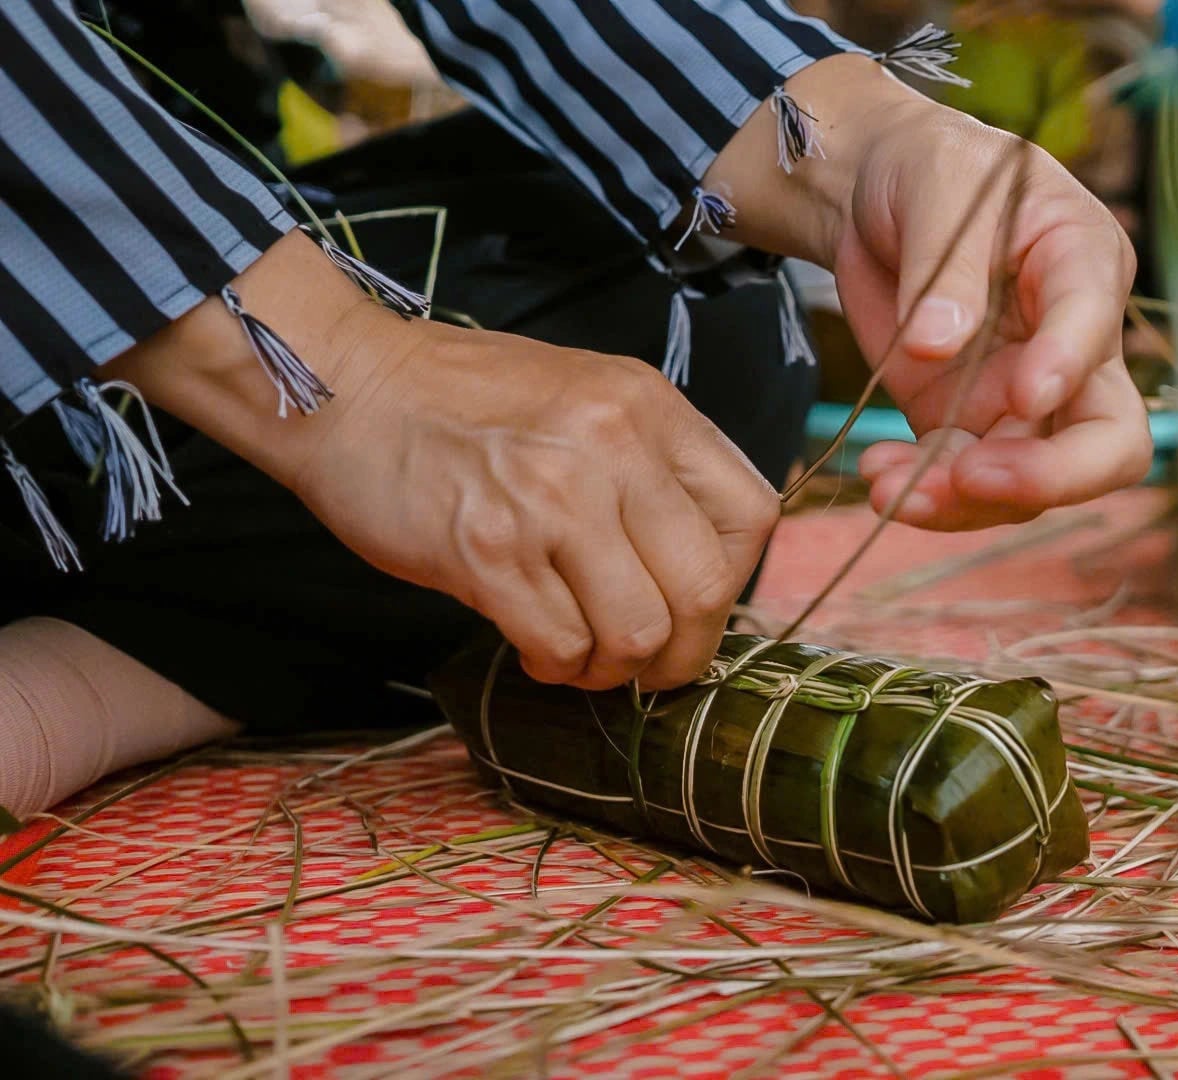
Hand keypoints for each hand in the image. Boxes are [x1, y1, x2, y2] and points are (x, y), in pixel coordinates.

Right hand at [108, 234, 777, 690]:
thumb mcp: (587, 393)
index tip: (696, 602)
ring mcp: (550, 501)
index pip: (750, 516)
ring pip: (638, 633)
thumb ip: (651, 463)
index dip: (733, 580)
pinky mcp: (487, 552)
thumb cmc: (464, 399)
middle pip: (705, 590)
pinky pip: (562, 647)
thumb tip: (700, 563)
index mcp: (648, 406)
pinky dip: (556, 665)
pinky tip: (534, 644)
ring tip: (582, 650)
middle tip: (647, 658)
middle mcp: (611, 448)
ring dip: (615, 666)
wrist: (344, 383)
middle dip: (683, 649)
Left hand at [705, 55, 1150, 530]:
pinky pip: (965, 486)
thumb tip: (938, 344)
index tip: (1024, 392)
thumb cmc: (927, 168)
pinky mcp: (967, 424)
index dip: (1069, 366)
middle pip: (1107, 441)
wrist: (871, 195)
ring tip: (888, 488)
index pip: (1097, 327)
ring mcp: (1022, 396)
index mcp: (1083, 263)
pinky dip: (926, 498)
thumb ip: (945, 266)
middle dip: (1051, 476)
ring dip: (966, 502)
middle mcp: (1072, 345)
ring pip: (1032, 483)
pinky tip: (878, 477)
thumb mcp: (935, 185)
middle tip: (973, 479)